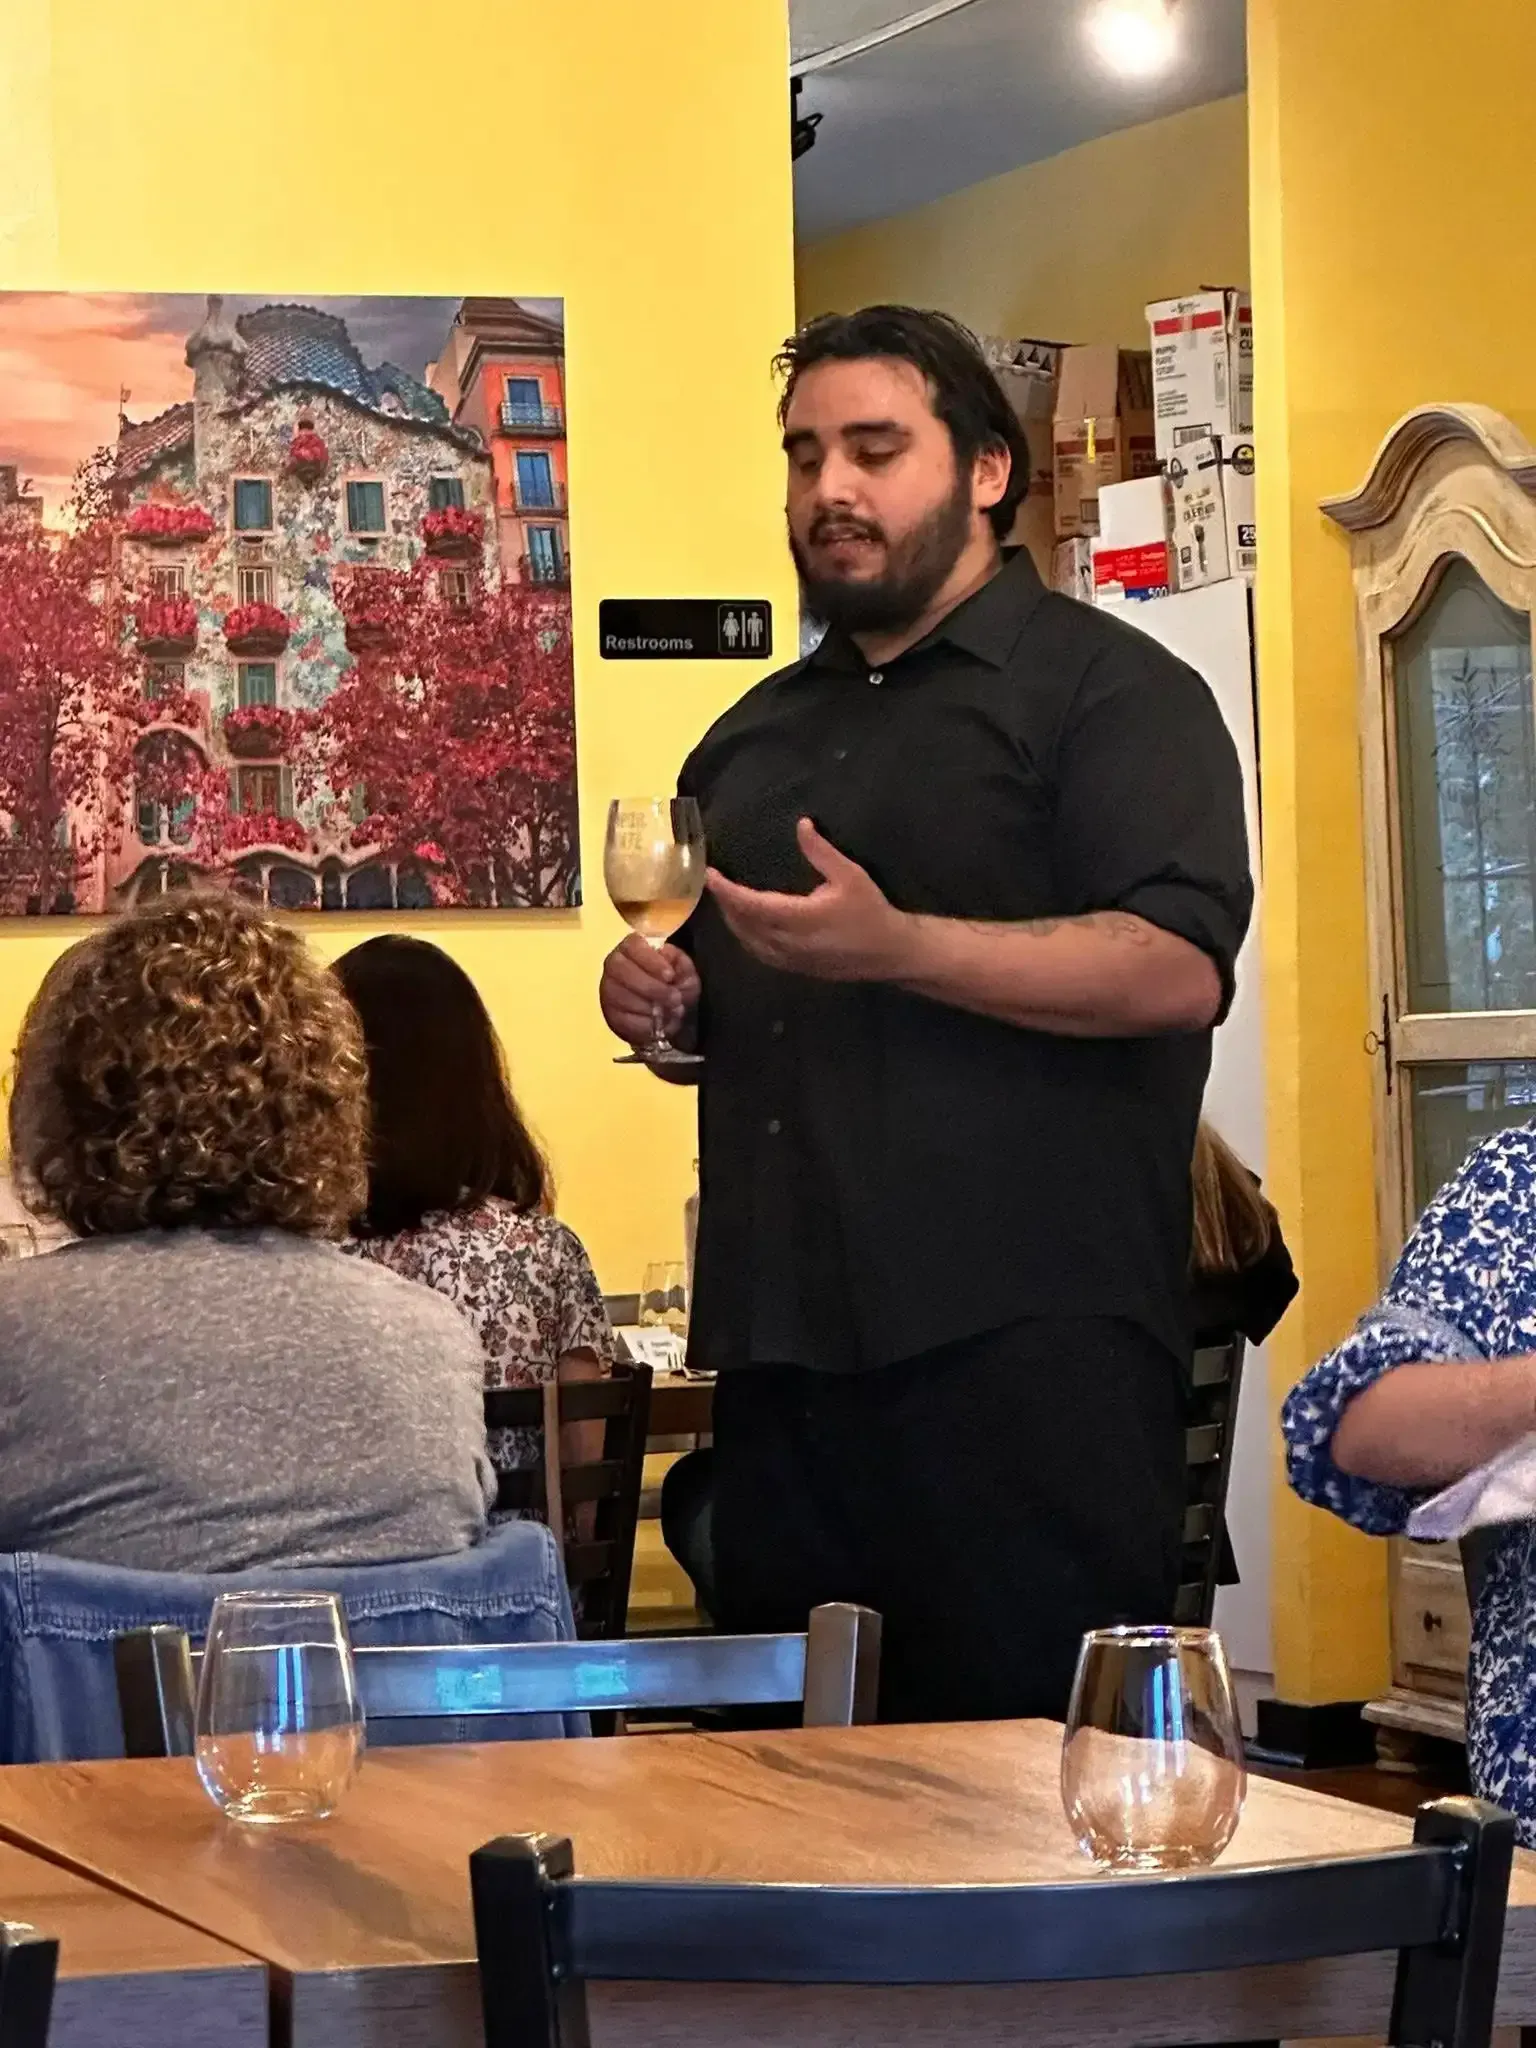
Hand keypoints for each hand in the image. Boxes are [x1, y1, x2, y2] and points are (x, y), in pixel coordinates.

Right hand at [599, 935, 700, 1045]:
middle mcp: (614, 965)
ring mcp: (609, 990)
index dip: (650, 961)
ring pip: (620, 997)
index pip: (633, 946)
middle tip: (674, 998)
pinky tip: (658, 1024)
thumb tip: (670, 966)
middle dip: (650, 987)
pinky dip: (644, 1024)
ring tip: (670, 1012)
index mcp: (632, 947)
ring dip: (649, 1008)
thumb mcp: (683, 970)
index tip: (669, 975)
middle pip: (621, 970)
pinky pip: (622, 1020)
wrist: (667, 1012)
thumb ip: (679, 964)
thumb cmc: (674, 983)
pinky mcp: (610, 1014)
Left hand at [706, 818, 913, 981]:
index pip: (750, 904)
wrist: (890, 953)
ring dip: (733, 921)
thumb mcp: (850, 875)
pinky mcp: (795, 968)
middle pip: (742, 924)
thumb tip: (801, 825)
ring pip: (748, 941)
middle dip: (725, 904)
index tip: (709, 874)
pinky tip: (746, 925)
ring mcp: (790, 959)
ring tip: (725, 901)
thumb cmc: (871, 912)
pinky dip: (746, 937)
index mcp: (799, 918)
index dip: (726, 890)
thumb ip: (821, 852)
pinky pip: (759, 953)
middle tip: (715, 883)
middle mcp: (788, 942)